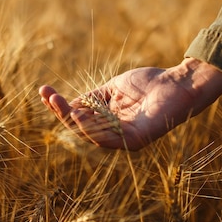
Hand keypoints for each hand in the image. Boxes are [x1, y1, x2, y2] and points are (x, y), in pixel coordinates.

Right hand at [39, 58, 221, 149]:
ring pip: (91, 135)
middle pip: (81, 129)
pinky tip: (80, 115)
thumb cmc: (149, 84)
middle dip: (62, 113)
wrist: (177, 82)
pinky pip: (109, 138)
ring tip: (60, 104)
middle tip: (47, 96)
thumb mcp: (113, 88)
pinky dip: (92, 128)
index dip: (60, 107)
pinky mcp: (137, 139)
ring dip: (73, 120)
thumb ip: (93, 98)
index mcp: (108, 122)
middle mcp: (115, 134)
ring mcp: (125, 139)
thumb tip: (69, 104)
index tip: (43, 92)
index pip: (79, 120)